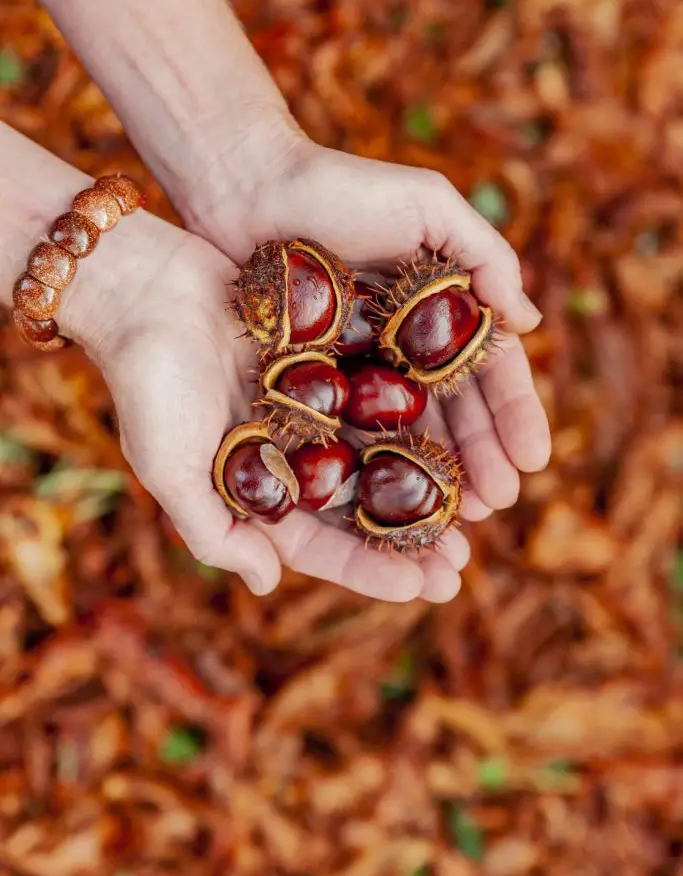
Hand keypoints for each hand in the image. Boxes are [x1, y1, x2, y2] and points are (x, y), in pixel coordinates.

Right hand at [67, 208, 468, 602]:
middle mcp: (288, 452)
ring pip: (381, 451)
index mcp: (254, 487)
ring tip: (479, 507)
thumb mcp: (169, 467)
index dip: (370, 568)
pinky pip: (381, 389)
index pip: (318, 542)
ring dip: (426, 480)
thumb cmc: (147, 383)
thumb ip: (213, 530)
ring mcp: (311, 405)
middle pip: (359, 504)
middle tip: (462, 564)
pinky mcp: (328, 358)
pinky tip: (461, 428)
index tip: (424, 587)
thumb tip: (268, 584)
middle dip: (409, 537)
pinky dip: (417, 411)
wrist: (145, 287)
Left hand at [190, 140, 551, 525]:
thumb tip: (530, 322)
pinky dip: (370, 466)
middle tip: (496, 504)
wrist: (246, 187)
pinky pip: (346, 431)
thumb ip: (485, 254)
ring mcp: (357, 366)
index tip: (532, 459)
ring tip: (456, 519)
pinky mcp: (309, 381)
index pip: (487, 371)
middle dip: (479, 460)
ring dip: (433, 477)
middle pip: (452, 413)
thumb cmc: (339, 187)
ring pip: (405, 433)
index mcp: (439, 308)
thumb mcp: (426, 204)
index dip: (512, 415)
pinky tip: (387, 502)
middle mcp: (402, 345)